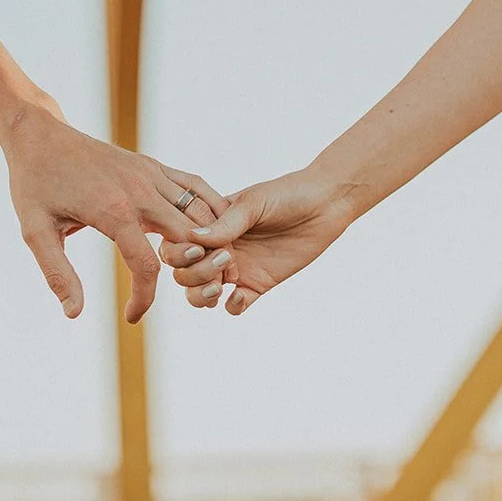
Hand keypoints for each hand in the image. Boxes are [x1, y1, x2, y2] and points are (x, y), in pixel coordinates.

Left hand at [1, 103, 234, 323]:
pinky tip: (213, 229)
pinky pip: (194, 187)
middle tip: (193, 292)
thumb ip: (57, 274)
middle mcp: (140, 190)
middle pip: (190, 239)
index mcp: (113, 211)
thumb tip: (74, 313)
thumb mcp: (35, 231)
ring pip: (200, 213)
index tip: (130, 317)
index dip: (144, 298)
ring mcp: (150, 174)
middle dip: (197, 270)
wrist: (39, 135)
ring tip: (204, 269)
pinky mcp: (152, 165)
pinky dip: (210, 209)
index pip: (147, 266)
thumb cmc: (34, 184)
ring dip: (209, 242)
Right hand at [160, 169, 358, 314]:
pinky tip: (240, 294)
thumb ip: (225, 223)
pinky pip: (235, 306)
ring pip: (201, 294)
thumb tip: (194, 238)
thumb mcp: (253, 203)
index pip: (176, 244)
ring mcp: (237, 268)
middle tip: (225, 260)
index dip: (178, 252)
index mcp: (210, 225)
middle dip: (193, 274)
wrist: (325, 204)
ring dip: (202, 295)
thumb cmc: (287, 194)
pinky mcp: (258, 284)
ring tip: (221, 286)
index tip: (199, 248)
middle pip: (183, 273)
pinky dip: (232, 306)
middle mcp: (218, 248)